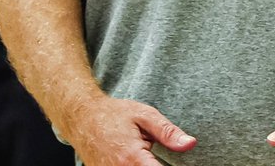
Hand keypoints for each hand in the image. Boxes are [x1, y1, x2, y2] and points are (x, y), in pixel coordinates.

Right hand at [70, 95, 195, 165]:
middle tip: (149, 147)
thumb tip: (191, 144)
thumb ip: (168, 133)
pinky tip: (131, 155)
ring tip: (139, 150)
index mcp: (132, 158)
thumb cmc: (115, 114)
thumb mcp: (145, 115)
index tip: (169, 161)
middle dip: (155, 163)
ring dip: (143, 164)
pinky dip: (131, 165)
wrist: (83, 118)